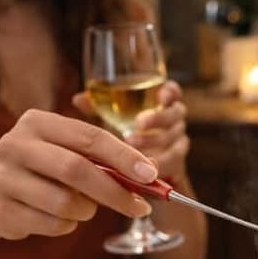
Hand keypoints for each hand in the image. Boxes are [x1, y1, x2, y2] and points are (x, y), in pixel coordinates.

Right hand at [0, 111, 157, 241]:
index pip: (90, 137)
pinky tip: (58, 217)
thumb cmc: (47, 172)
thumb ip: (109, 161)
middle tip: (140, 207)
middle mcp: (16, 145)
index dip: (124, 157)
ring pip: (65, 203)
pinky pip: (53, 225)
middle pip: (77, 170)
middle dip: (116, 192)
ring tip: (82, 207)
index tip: (151, 176)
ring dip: (87, 211)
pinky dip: (67, 226)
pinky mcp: (1, 210)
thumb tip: (151, 173)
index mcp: (38, 123)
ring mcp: (4, 178)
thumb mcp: (73, 155)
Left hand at [75, 80, 190, 184]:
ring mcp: (179, 141)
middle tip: (138, 123)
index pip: (174, 92)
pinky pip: (175, 162)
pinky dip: (161, 162)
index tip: (162, 95)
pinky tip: (146, 162)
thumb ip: (99, 106)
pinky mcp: (179, 162)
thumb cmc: (125, 131)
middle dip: (157, 118)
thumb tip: (78, 99)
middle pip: (175, 114)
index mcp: (163, 103)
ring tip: (133, 143)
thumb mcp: (112, 116)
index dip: (170, 92)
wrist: (142, 166)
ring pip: (175, 138)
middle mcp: (174, 120)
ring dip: (154, 141)